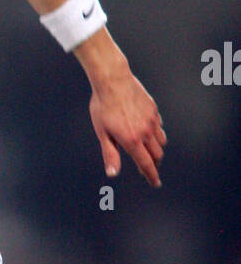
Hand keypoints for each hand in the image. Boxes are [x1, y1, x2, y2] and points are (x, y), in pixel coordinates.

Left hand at [88, 70, 166, 187]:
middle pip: (157, 155)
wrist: (113, 81)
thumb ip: (110, 154)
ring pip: (161, 141)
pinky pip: (159, 126)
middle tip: (148, 169)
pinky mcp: (153, 109)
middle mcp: (145, 132)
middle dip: (154, 164)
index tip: (155, 183)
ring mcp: (151, 120)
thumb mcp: (102, 133)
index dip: (151, 176)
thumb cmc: (103, 107)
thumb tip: (113, 174)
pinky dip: (156, 134)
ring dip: (157, 150)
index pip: (146, 164)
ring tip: (149, 152)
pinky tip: (148, 132)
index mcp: (132, 140)